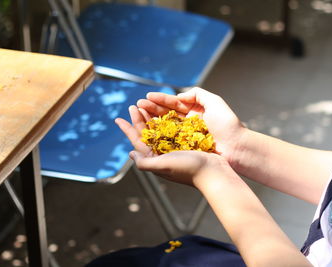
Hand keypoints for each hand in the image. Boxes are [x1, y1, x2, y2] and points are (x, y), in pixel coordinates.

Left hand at [115, 105, 229, 186]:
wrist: (213, 172)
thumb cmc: (189, 169)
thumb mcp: (164, 166)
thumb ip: (145, 162)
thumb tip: (131, 154)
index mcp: (156, 159)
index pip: (137, 142)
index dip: (127, 130)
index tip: (118, 119)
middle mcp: (163, 154)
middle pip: (146, 134)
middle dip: (139, 120)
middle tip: (133, 106)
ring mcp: (174, 149)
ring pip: (158, 130)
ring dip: (151, 118)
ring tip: (145, 106)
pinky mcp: (185, 144)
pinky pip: (171, 130)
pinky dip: (165, 121)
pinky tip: (163, 114)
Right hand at [136, 87, 246, 167]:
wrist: (237, 147)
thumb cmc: (228, 125)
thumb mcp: (215, 102)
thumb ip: (197, 94)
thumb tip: (179, 96)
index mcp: (194, 111)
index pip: (173, 103)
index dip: (160, 99)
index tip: (147, 97)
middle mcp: (188, 123)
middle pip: (165, 114)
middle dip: (151, 109)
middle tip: (137, 105)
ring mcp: (185, 136)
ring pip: (164, 126)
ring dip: (150, 120)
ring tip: (138, 114)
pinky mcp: (185, 148)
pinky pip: (168, 140)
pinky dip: (157, 135)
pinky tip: (147, 130)